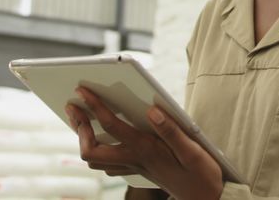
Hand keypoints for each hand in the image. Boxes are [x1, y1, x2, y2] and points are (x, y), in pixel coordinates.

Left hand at [67, 86, 223, 199]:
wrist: (206, 199)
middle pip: (91, 151)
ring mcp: (134, 167)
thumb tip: (151, 111)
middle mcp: (135, 160)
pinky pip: (109, 164)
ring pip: (96, 160)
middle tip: (72, 106)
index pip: (112, 126)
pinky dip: (99, 149)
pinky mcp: (139, 170)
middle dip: (78, 127)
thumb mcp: (193, 150)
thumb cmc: (201, 174)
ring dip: (84, 138)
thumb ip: (171, 131)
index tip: (82, 90)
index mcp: (146, 150)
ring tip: (81, 118)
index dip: (95, 106)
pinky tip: (102, 137)